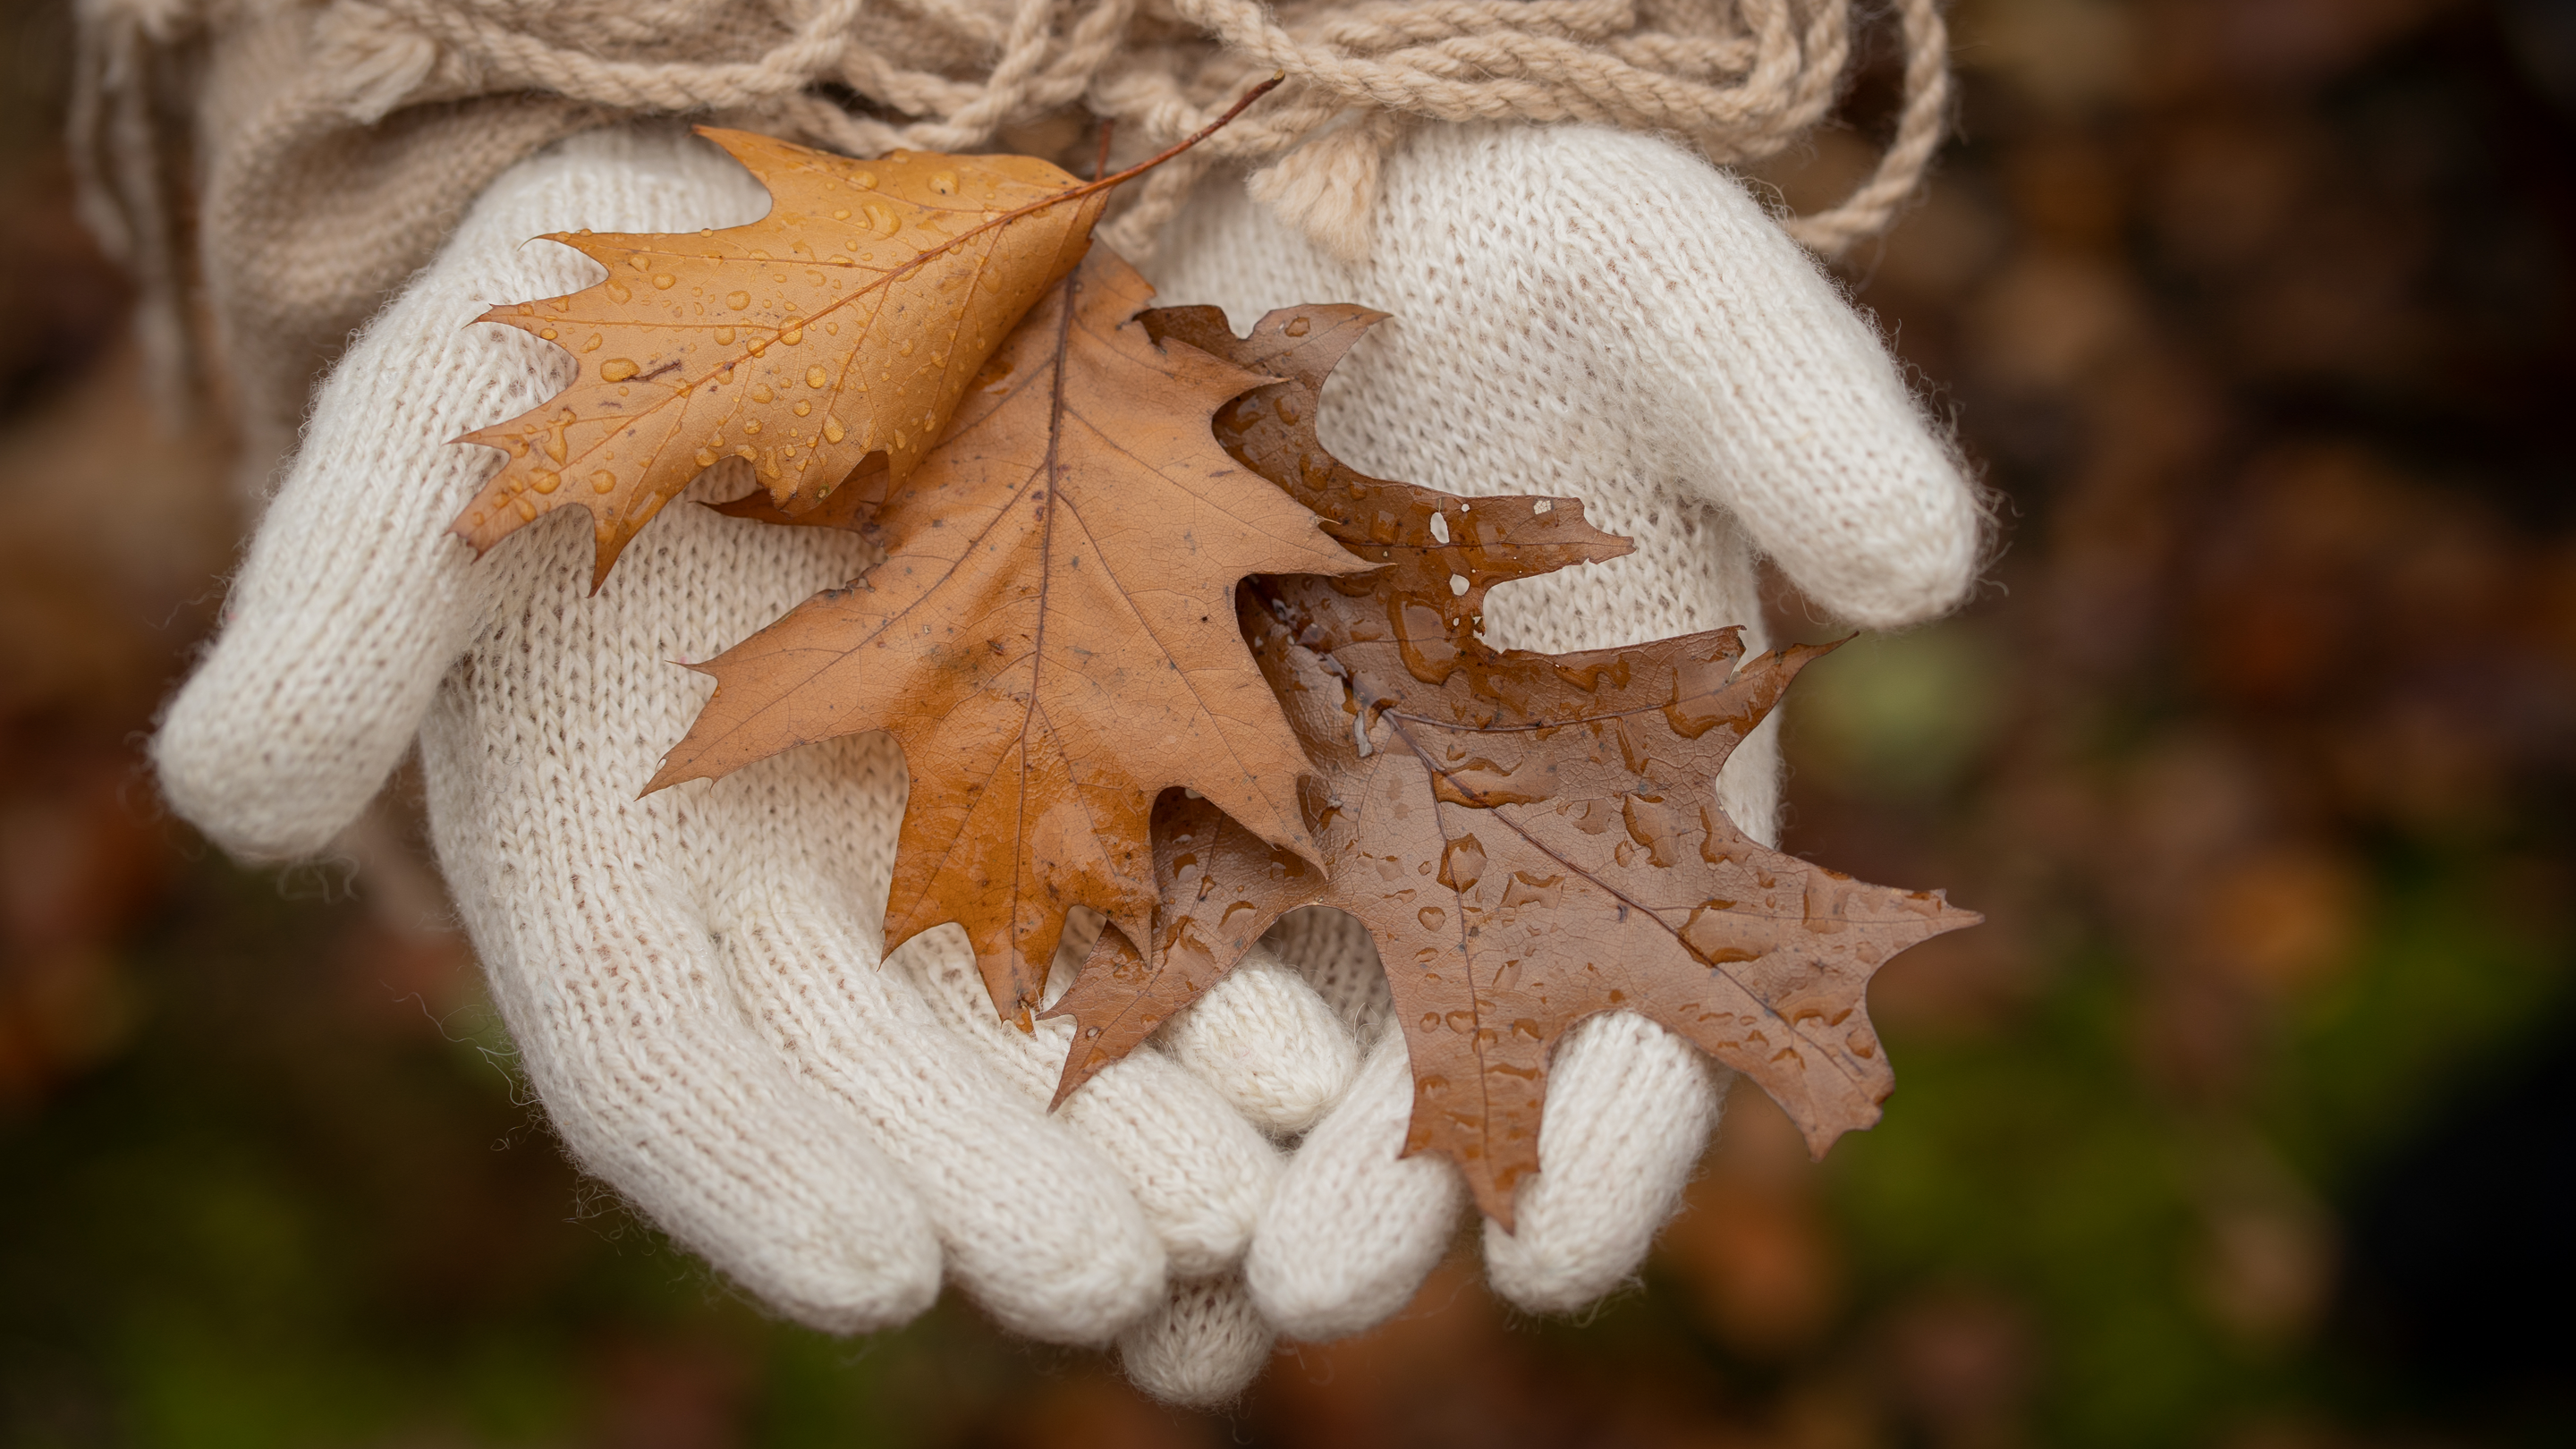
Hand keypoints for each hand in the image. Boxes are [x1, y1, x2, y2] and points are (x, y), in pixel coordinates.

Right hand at [149, 124, 1364, 1401]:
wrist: (768, 240)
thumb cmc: (580, 334)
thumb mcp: (442, 432)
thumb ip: (343, 606)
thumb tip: (235, 797)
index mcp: (602, 846)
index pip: (665, 1050)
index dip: (762, 1167)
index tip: (884, 1278)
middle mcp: (777, 873)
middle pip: (883, 1075)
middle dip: (996, 1184)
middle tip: (1118, 1281)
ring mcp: (935, 814)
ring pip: (1034, 1013)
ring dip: (1142, 1122)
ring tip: (1253, 1216)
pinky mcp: (1077, 730)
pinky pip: (1158, 876)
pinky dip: (1230, 969)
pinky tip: (1321, 1052)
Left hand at [1145, 121, 1981, 1338]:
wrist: (1323, 150)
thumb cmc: (1528, 214)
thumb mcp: (1670, 284)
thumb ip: (1800, 414)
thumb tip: (1925, 575)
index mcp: (1631, 753)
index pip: (1658, 976)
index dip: (1627, 1120)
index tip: (1561, 1247)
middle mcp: (1473, 809)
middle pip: (1447, 1039)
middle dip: (1387, 1178)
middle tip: (1310, 1292)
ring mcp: (1303, 785)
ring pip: (1275, 1014)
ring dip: (1224, 1151)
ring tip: (1166, 1280)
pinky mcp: (1149, 727)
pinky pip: (1119, 893)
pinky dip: (1090, 1012)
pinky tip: (1031, 1106)